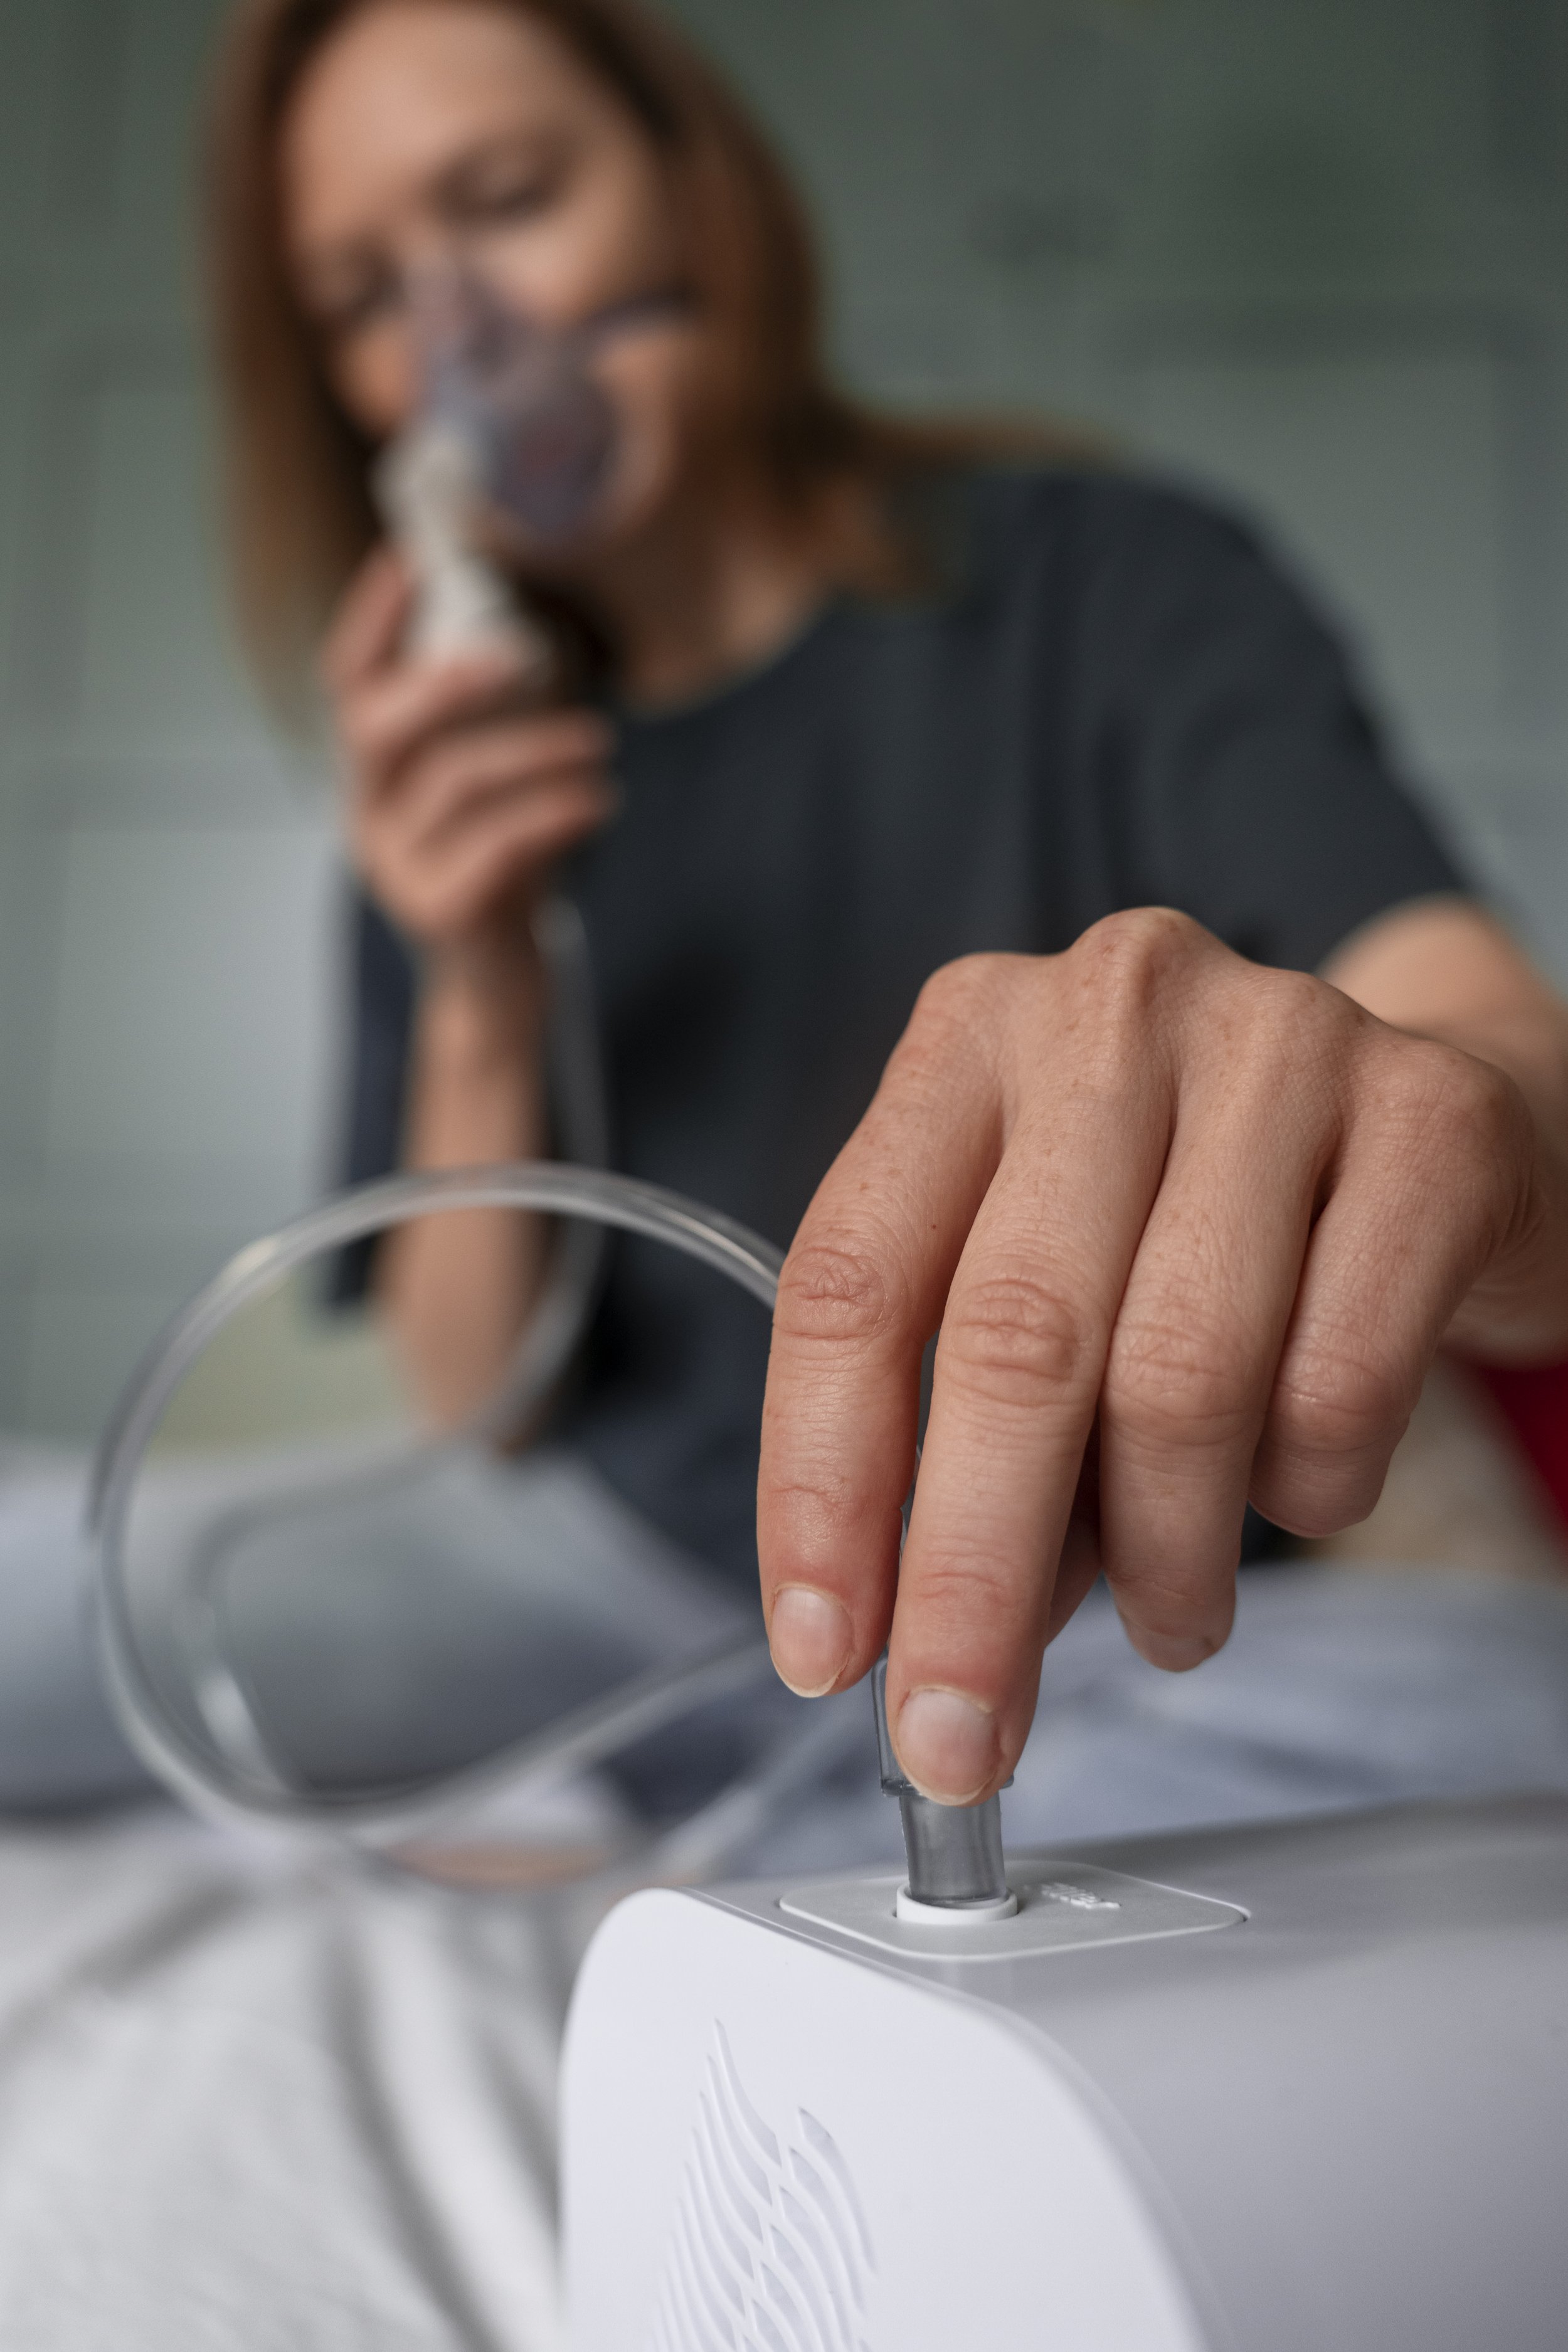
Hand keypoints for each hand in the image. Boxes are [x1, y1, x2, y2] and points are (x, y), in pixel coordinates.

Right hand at [324, 545, 615, 962]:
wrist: (502, 979)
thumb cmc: (507, 862)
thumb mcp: (499, 781)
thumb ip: (502, 715)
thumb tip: (536, 624)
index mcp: (373, 769)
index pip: (347, 677)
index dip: (374, 614)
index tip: (414, 553)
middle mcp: (367, 811)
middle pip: (373, 725)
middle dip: (446, 679)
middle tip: (522, 654)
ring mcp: (394, 865)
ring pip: (455, 782)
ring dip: (537, 749)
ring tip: (600, 740)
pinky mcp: (439, 910)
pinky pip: (497, 845)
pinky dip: (555, 813)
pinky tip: (601, 801)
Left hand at [757, 908, 1567, 1803]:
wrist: (1432, 1123)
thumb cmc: (1199, 1216)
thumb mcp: (1049, 1270)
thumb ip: (968, 1418)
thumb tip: (920, 1634)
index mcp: (967, 1038)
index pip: (847, 1280)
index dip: (820, 1487)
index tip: (826, 1653)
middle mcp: (1108, 1010)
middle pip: (1009, 1341)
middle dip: (974, 1576)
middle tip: (964, 1737)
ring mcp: (1279, 1043)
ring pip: (1179, 1376)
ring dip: (1160, 1557)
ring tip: (1168, 1617)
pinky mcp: (1432, 1120)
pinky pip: (1338, 1382)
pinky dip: (1305, 1494)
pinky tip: (1292, 1494)